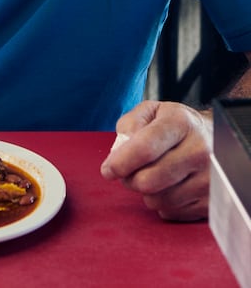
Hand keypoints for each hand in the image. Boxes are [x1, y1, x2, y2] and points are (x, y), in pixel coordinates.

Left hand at [100, 100, 212, 220]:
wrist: (214, 137)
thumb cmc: (176, 124)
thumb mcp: (152, 111)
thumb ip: (130, 124)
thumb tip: (119, 151)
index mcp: (181, 123)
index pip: (145, 147)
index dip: (121, 162)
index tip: (108, 170)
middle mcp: (199, 150)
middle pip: (149, 180)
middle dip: (130, 179)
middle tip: (128, 171)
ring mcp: (208, 179)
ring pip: (159, 200)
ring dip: (146, 192)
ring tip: (152, 175)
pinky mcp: (211, 201)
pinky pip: (172, 212)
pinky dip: (162, 203)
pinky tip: (168, 186)